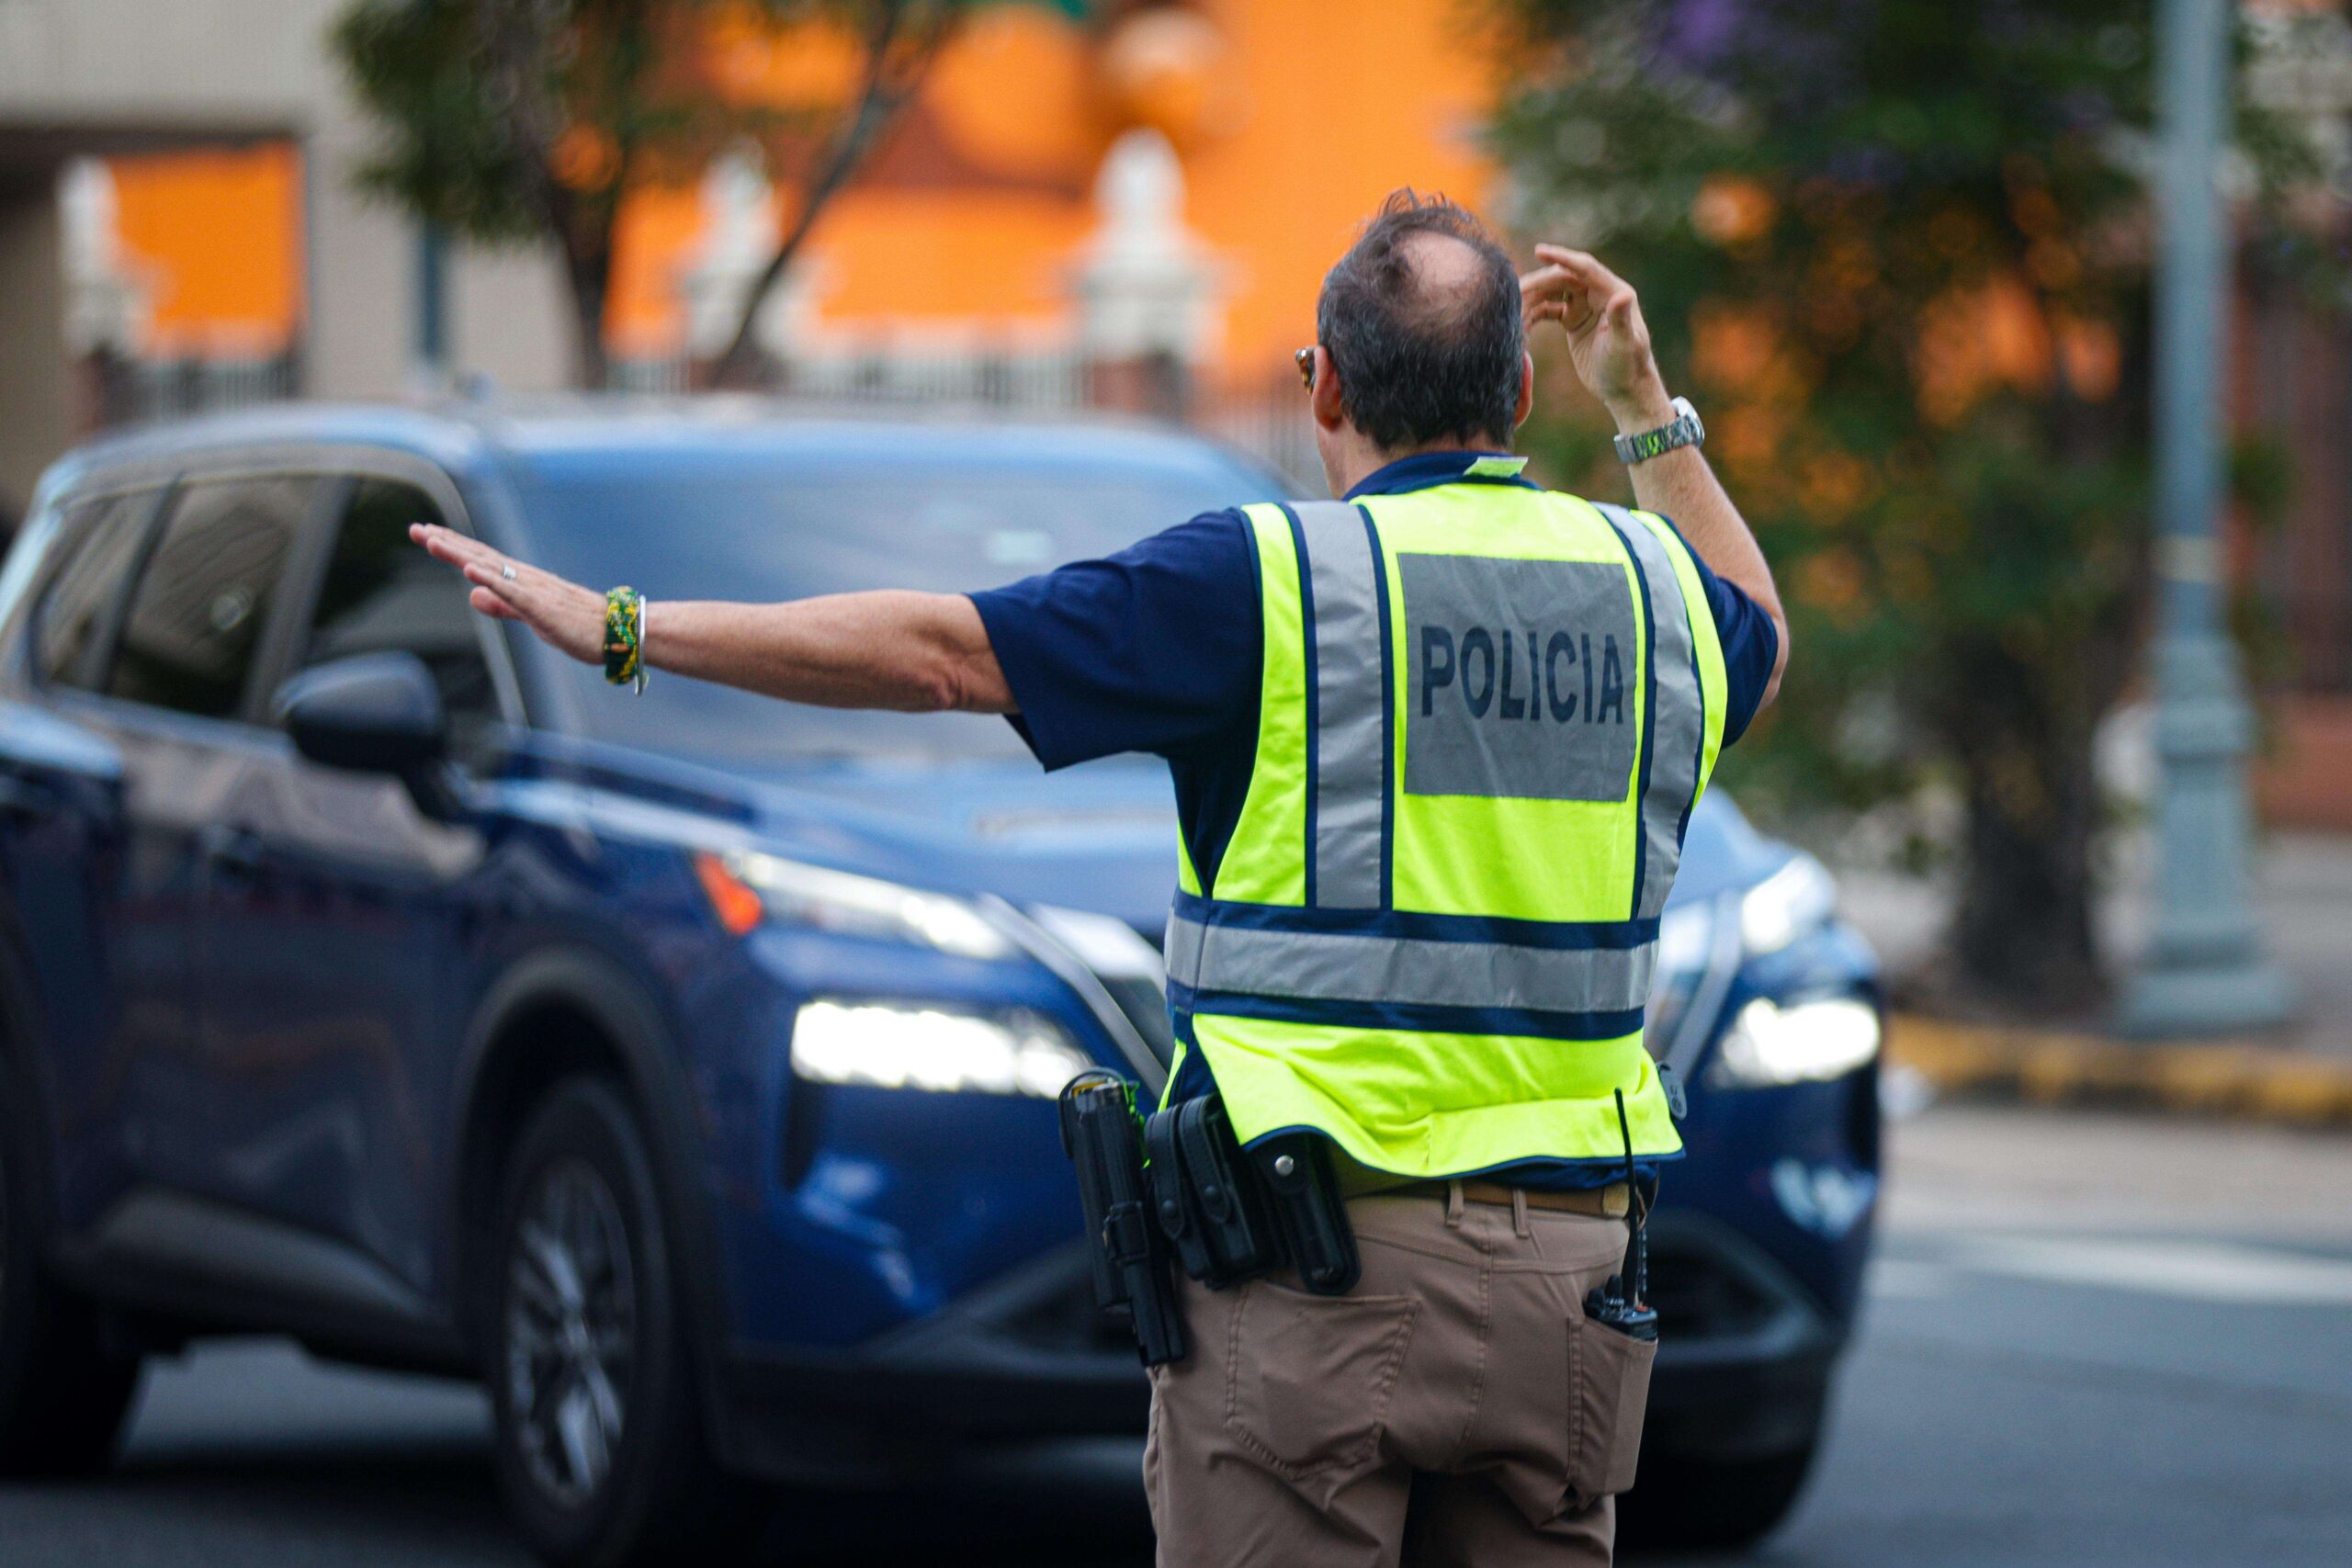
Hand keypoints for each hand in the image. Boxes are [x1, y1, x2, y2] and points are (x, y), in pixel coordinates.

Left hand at [412, 523, 604, 664]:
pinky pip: (513, 592)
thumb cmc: (580, 626)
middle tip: (416, 529)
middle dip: (447, 543)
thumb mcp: (531, 616)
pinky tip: (471, 570)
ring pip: (492, 568)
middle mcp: (525, 579)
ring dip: (461, 554)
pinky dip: (491, 579)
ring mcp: (534, 591)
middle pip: (479, 556)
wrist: (620, 632)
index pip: (480, 559)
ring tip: (433, 541)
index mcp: (522, 582)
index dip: (452, 547)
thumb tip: (472, 594)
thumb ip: (502, 605)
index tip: (425, 534)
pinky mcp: (544, 608)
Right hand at [1519, 245, 1673, 432]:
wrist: (1624, 390)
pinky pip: (1549, 309)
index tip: (1539, 250)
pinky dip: (1534, 314)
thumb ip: (1621, 319)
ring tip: (1512, 309)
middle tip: (1515, 291)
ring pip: (1553, 292)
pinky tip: (1521, 324)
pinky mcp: (1573, 320)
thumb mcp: (1623, 345)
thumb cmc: (1627, 368)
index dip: (1563, 258)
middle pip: (1564, 278)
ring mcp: (1585, 306)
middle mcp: (1599, 295)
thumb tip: (1623, 294)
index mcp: (1613, 293)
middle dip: (1539, 283)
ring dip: (1533, 298)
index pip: (1585, 268)